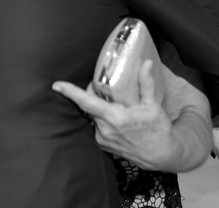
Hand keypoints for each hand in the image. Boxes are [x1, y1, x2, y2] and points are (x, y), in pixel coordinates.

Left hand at [53, 60, 185, 170]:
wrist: (161, 156)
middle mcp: (105, 130)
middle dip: (91, 94)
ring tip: (114, 104)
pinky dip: (102, 119)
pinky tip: (115, 118)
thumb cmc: (157, 130)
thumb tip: (146, 63)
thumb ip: (146, 83)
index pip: (86, 102)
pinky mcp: (103, 145)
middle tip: (102, 86)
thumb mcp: (153, 105)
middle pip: (88, 106)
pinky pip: (97, 126)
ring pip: (93, 116)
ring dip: (98, 108)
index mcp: (115, 118)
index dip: (70, 92)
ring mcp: (102, 139)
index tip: (57, 85)